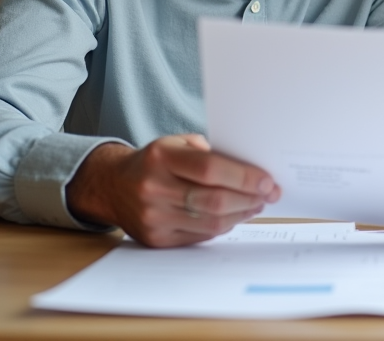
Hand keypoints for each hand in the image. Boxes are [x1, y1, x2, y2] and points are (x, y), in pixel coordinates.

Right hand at [66, 134, 280, 247]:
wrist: (114, 186)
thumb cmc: (156, 161)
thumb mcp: (176, 144)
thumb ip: (210, 153)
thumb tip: (252, 171)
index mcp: (161, 157)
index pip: (210, 168)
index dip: (243, 177)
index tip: (267, 180)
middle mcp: (153, 187)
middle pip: (213, 200)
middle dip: (249, 198)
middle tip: (269, 194)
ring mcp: (153, 217)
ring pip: (210, 222)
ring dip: (241, 214)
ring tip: (257, 204)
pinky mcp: (156, 239)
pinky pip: (201, 236)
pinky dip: (224, 226)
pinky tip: (235, 215)